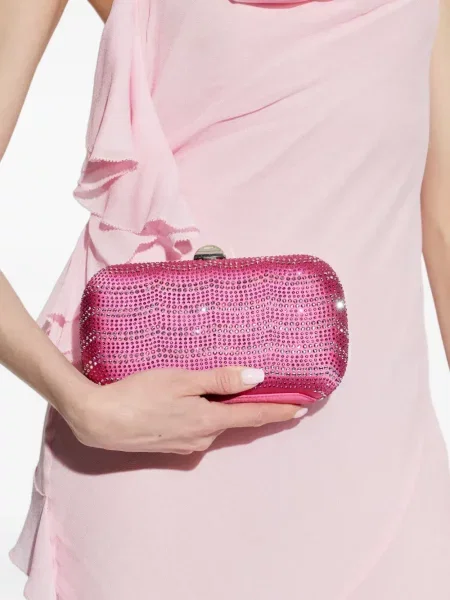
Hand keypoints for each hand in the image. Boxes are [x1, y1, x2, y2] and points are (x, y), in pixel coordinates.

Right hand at [61, 367, 306, 453]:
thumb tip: (258, 377)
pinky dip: (205, 415)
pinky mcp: (170, 445)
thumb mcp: (182, 380)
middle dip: (252, 406)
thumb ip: (220, 379)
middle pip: (235, 419)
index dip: (280, 410)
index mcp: (210, 420)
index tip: (303, 407)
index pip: (255, 415)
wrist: (100, 421)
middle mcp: (203, 438)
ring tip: (226, 390)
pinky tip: (193, 403)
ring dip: (225, 409)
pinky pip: (198, 428)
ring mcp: (186, 444)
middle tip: (268, 390)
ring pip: (215, 423)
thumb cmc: (140, 394)